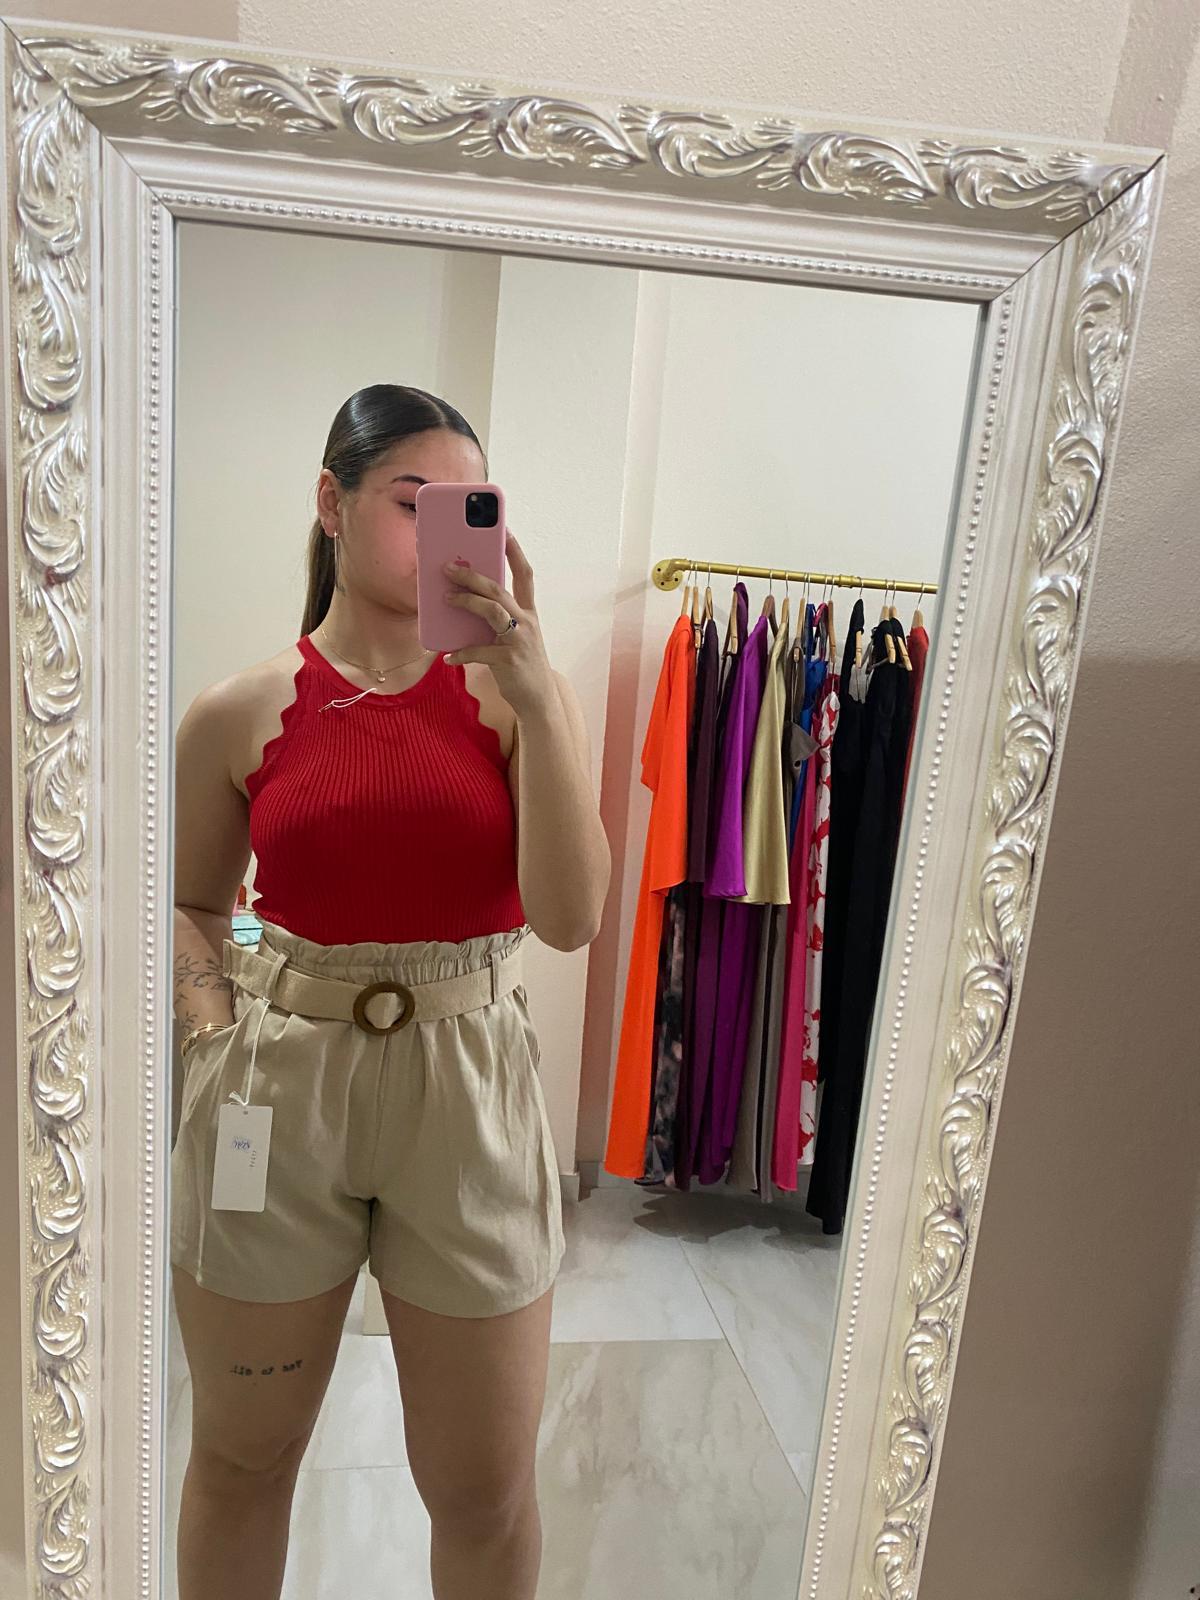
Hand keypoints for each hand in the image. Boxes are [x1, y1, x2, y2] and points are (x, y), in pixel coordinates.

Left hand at [441, 527, 555, 716]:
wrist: (538, 700)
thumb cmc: (522, 664)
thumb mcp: (514, 636)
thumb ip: (497, 619)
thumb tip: (465, 600)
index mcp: (529, 612)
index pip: (524, 574)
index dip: (514, 551)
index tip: (504, 530)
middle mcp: (527, 622)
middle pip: (499, 589)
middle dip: (472, 575)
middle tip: (449, 567)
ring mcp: (520, 640)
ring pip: (492, 611)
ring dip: (467, 602)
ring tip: (446, 599)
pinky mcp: (509, 661)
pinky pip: (480, 651)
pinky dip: (462, 653)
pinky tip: (448, 656)